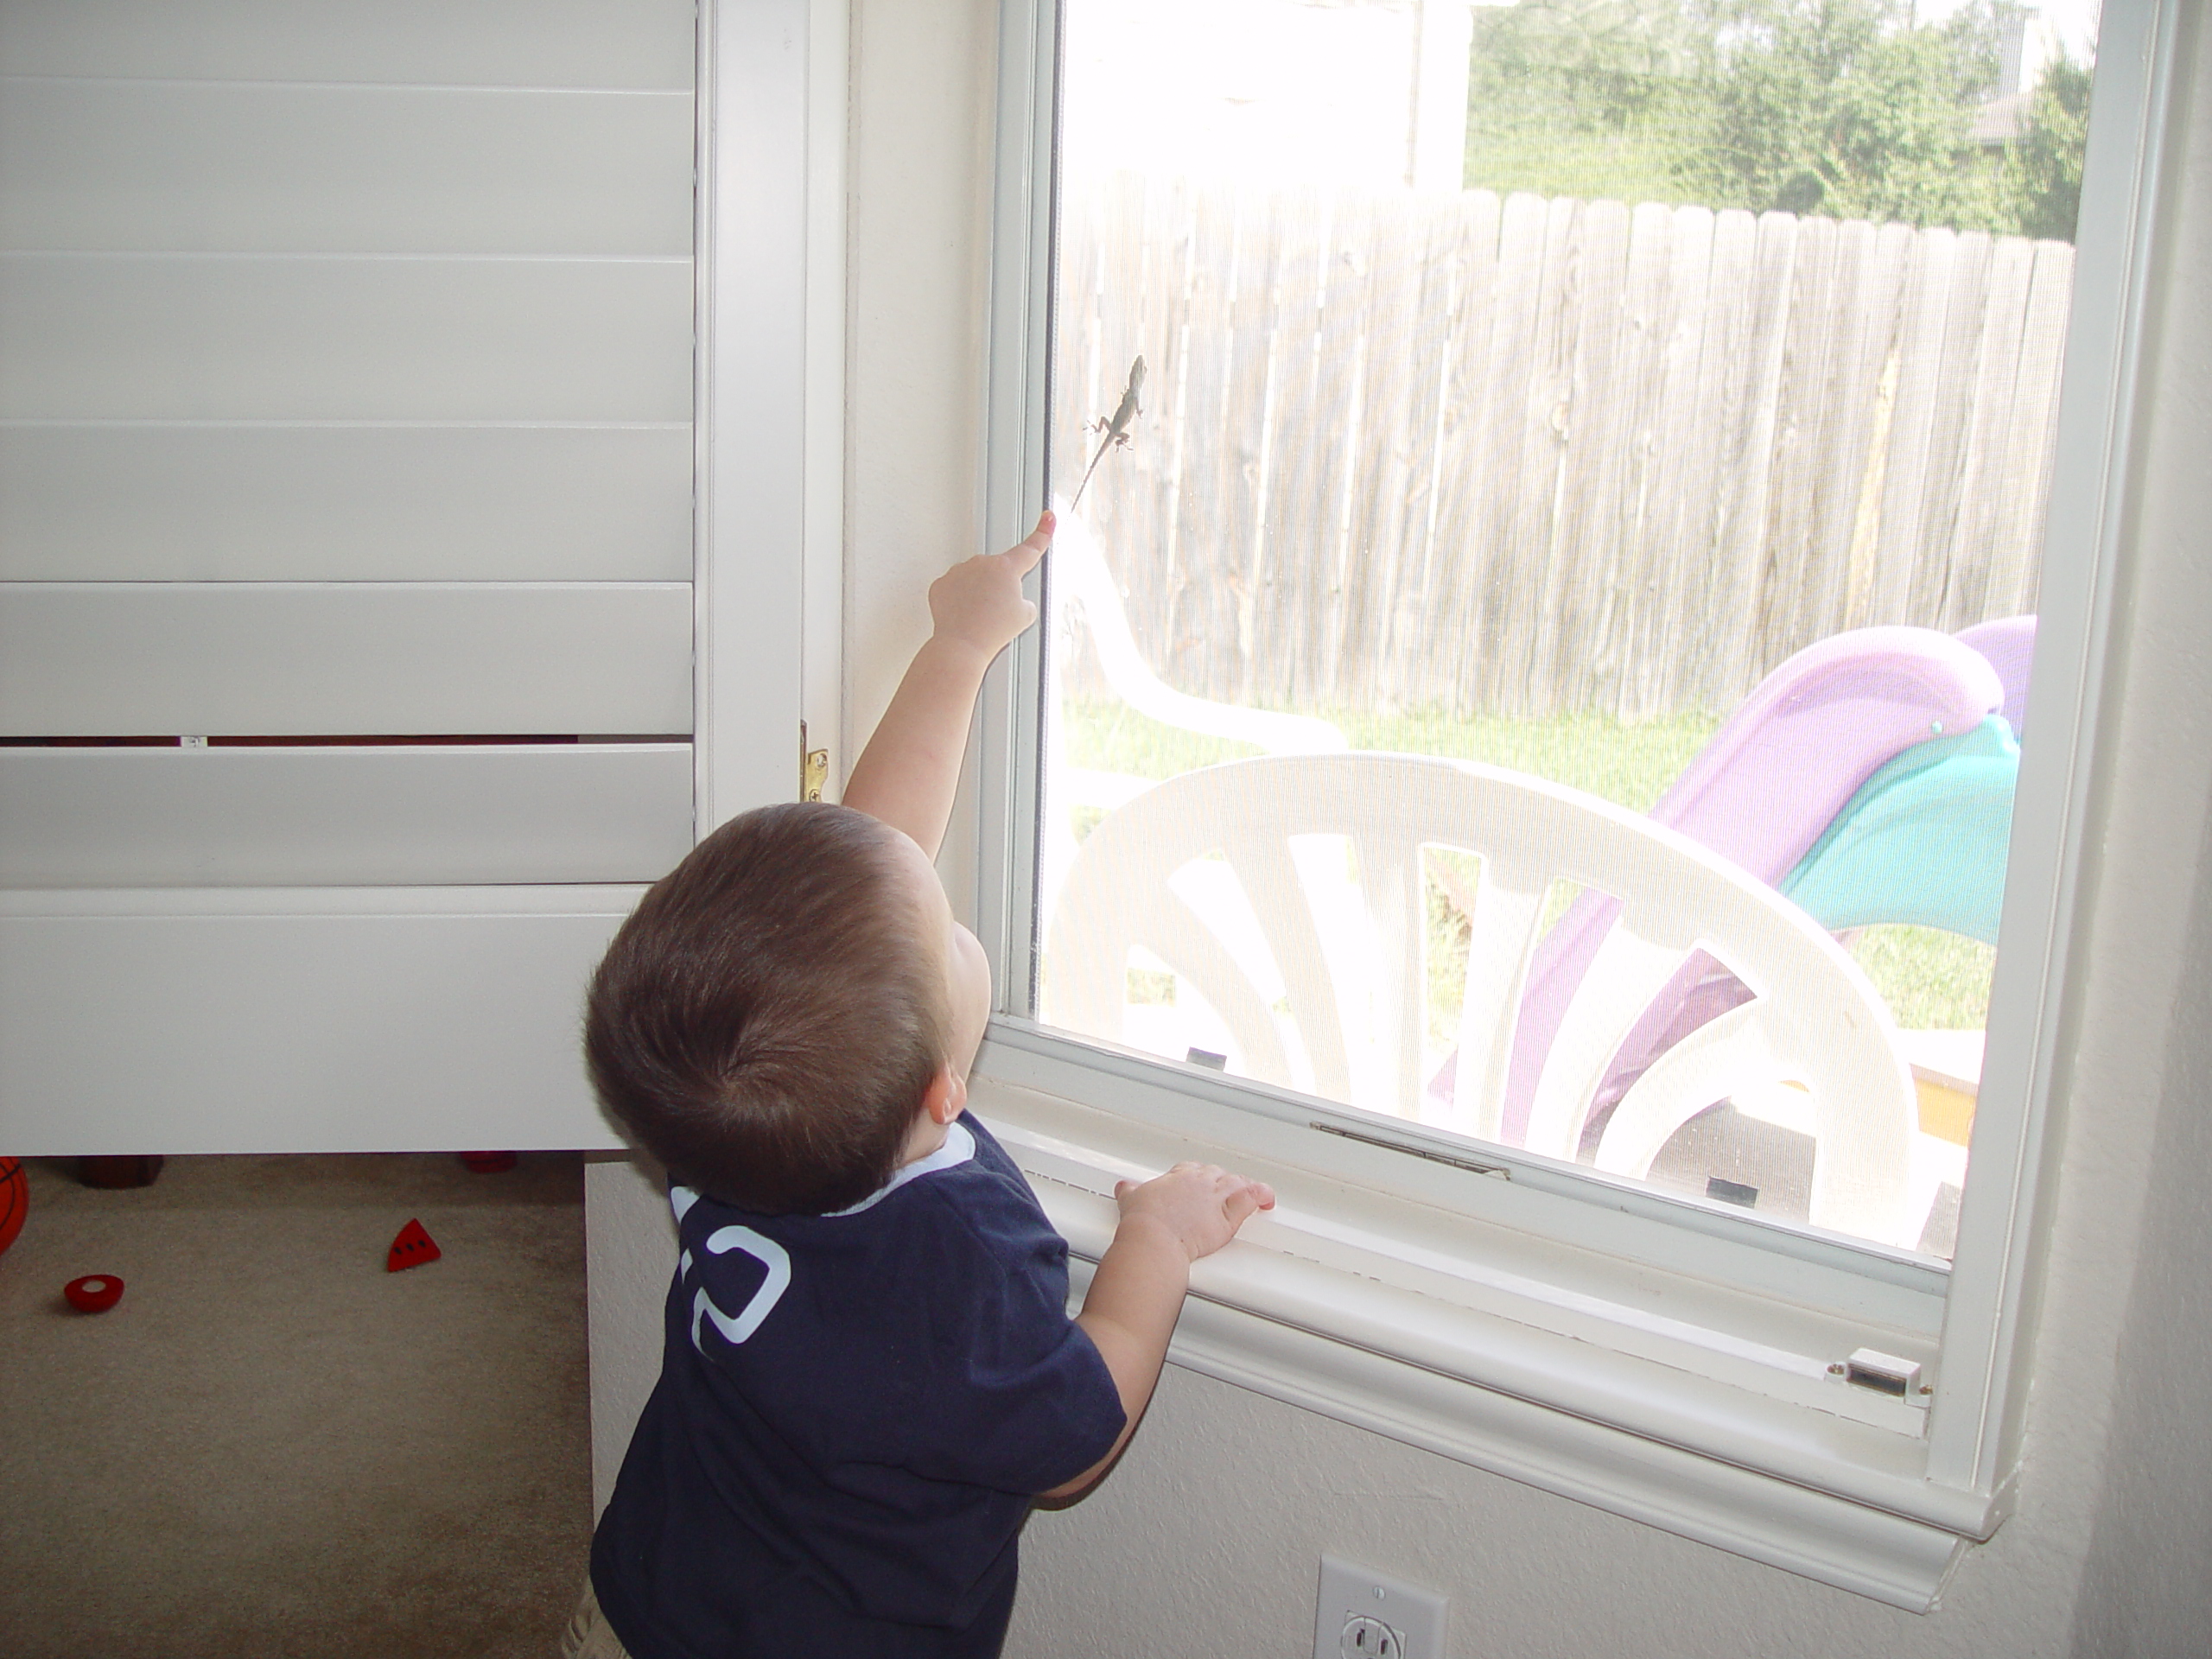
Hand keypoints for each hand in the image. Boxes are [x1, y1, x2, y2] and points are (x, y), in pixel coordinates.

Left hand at [926, 512, 1052, 660]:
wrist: (962, 645)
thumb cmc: (993, 630)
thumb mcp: (1025, 615)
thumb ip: (1022, 598)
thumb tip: (1011, 597)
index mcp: (1007, 568)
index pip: (1030, 548)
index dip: (1043, 532)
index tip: (1048, 517)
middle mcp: (982, 563)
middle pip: (997, 572)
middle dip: (999, 588)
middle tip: (998, 613)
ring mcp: (959, 572)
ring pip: (974, 580)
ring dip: (978, 594)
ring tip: (979, 618)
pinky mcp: (941, 584)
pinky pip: (954, 589)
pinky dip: (959, 602)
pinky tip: (963, 617)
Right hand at [1112, 1162, 1275, 1263]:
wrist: (1153, 1238)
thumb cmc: (1143, 1222)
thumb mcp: (1131, 1199)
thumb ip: (1131, 1191)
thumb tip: (1125, 1187)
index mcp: (1178, 1176)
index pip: (1194, 1169)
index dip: (1199, 1177)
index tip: (1198, 1184)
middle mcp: (1200, 1183)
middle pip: (1218, 1174)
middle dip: (1221, 1180)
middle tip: (1223, 1190)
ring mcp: (1215, 1199)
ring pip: (1237, 1183)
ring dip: (1244, 1185)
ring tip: (1251, 1190)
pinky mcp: (1227, 1217)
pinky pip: (1250, 1200)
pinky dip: (1261, 1197)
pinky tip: (1266, 1201)